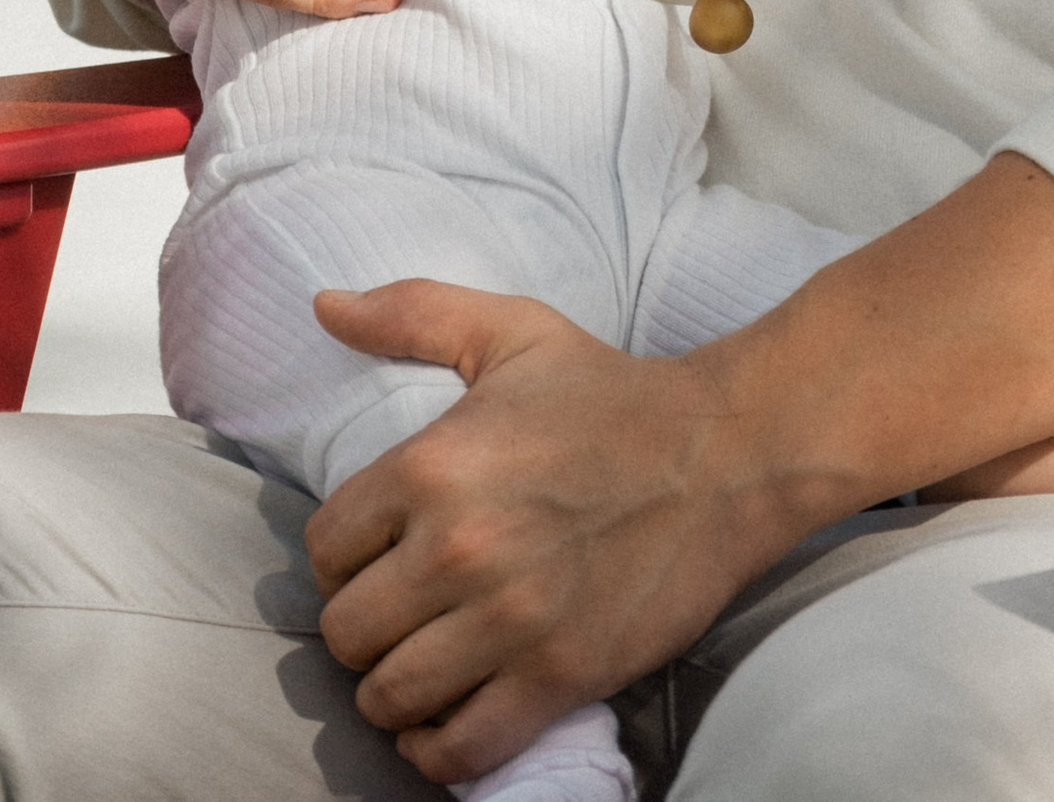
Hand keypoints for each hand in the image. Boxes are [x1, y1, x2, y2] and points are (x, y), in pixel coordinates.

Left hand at [307, 284, 787, 780]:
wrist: (729, 452)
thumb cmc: (613, 395)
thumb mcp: (513, 334)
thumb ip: (412, 314)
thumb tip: (324, 304)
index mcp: (433, 464)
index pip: (325, 552)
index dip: (343, 560)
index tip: (376, 560)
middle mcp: (459, 547)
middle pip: (346, 634)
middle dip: (364, 629)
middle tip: (400, 615)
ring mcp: (510, 620)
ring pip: (389, 698)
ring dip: (394, 691)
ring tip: (422, 666)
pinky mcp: (559, 676)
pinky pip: (459, 750)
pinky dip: (439, 750)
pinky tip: (447, 720)